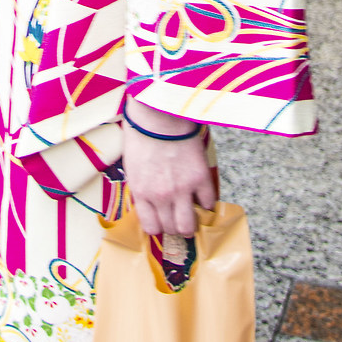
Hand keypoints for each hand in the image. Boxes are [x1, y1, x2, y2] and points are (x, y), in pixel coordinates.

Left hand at [122, 104, 216, 240]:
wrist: (159, 113)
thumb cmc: (142, 132)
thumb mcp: (132, 164)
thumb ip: (141, 186)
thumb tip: (149, 198)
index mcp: (141, 192)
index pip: (151, 227)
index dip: (158, 227)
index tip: (161, 222)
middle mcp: (160, 196)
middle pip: (171, 229)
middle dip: (174, 227)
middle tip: (178, 219)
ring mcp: (181, 189)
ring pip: (189, 225)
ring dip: (191, 222)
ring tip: (192, 215)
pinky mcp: (200, 178)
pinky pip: (208, 202)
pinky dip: (207, 201)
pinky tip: (203, 194)